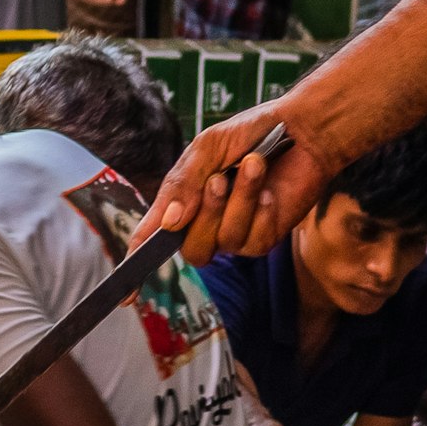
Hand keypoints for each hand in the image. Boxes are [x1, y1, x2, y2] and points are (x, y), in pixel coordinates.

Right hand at [151, 96, 338, 265]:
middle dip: (206, 214)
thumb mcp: (206, 149)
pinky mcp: (264, 238)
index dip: (139, 264)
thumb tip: (168, 223)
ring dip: (238, 201)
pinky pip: (253, 240)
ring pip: (224, 241)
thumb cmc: (250, 134)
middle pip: (191, 248)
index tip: (126, 294)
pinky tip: (271, 191)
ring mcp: (235, 235)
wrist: (300, 131)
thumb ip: (183, 183)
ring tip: (254, 165)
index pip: (154, 237)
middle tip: (219, 179)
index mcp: (183, 201)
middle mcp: (206, 224)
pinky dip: (261, 211)